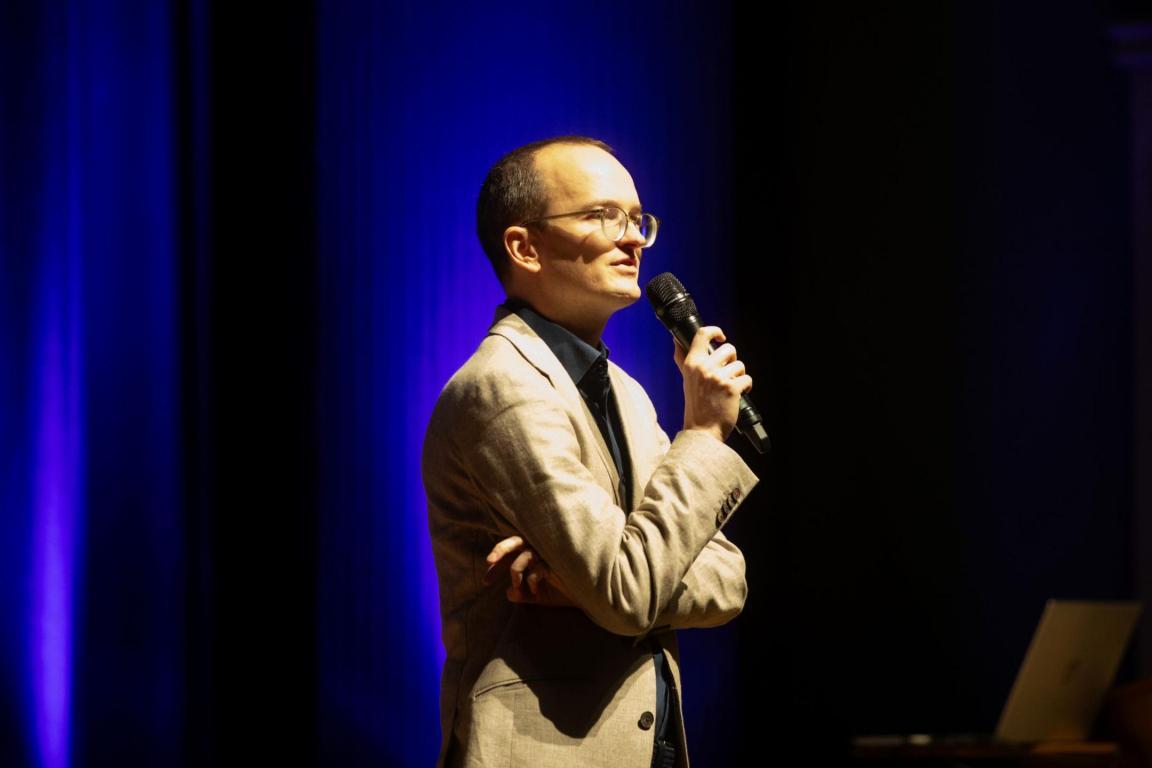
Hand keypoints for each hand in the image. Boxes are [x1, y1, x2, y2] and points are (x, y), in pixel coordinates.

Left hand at [483, 535, 574, 606]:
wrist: (584, 596)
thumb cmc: (562, 591)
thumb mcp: (536, 595)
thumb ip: (521, 594)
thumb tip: (508, 594)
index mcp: (533, 556)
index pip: (510, 555)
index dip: (496, 567)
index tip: (485, 582)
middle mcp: (540, 551)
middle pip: (516, 541)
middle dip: (501, 549)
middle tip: (488, 561)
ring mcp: (549, 555)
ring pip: (524, 555)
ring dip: (515, 571)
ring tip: (515, 585)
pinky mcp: (557, 562)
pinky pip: (537, 568)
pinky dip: (531, 580)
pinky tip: (534, 591)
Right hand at [674, 326, 752, 442]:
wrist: (702, 430)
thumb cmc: (696, 405)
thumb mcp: (686, 379)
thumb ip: (683, 358)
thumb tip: (676, 339)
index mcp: (692, 364)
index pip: (702, 334)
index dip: (715, 331)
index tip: (721, 337)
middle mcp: (704, 368)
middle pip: (729, 348)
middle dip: (733, 360)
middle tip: (728, 372)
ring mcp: (718, 378)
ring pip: (740, 364)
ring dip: (739, 375)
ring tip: (731, 386)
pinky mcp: (732, 388)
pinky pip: (747, 379)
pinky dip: (746, 387)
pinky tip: (737, 395)